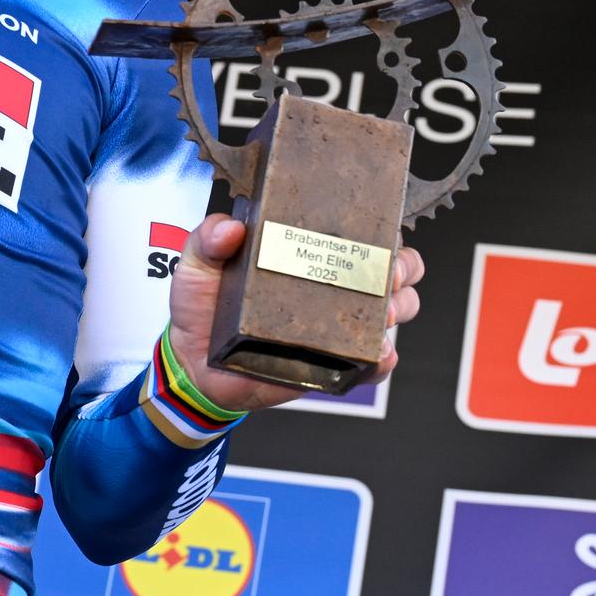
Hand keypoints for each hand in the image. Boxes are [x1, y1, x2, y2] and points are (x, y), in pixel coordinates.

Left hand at [166, 215, 425, 412]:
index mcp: (308, 254)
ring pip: (395, 312)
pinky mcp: (334, 366)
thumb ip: (208, 238)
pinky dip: (382, 361)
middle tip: (387, 271)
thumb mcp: (197, 263)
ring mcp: (337, 327)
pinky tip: (376, 353)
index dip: (383, 230)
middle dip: (402, 267)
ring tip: (382, 310)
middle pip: (394, 271)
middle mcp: (331, 287)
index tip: (383, 231)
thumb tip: (230, 228)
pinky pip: (372, 367)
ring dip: (397, 307)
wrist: (194, 363)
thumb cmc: (202, 307)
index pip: (363, 234)